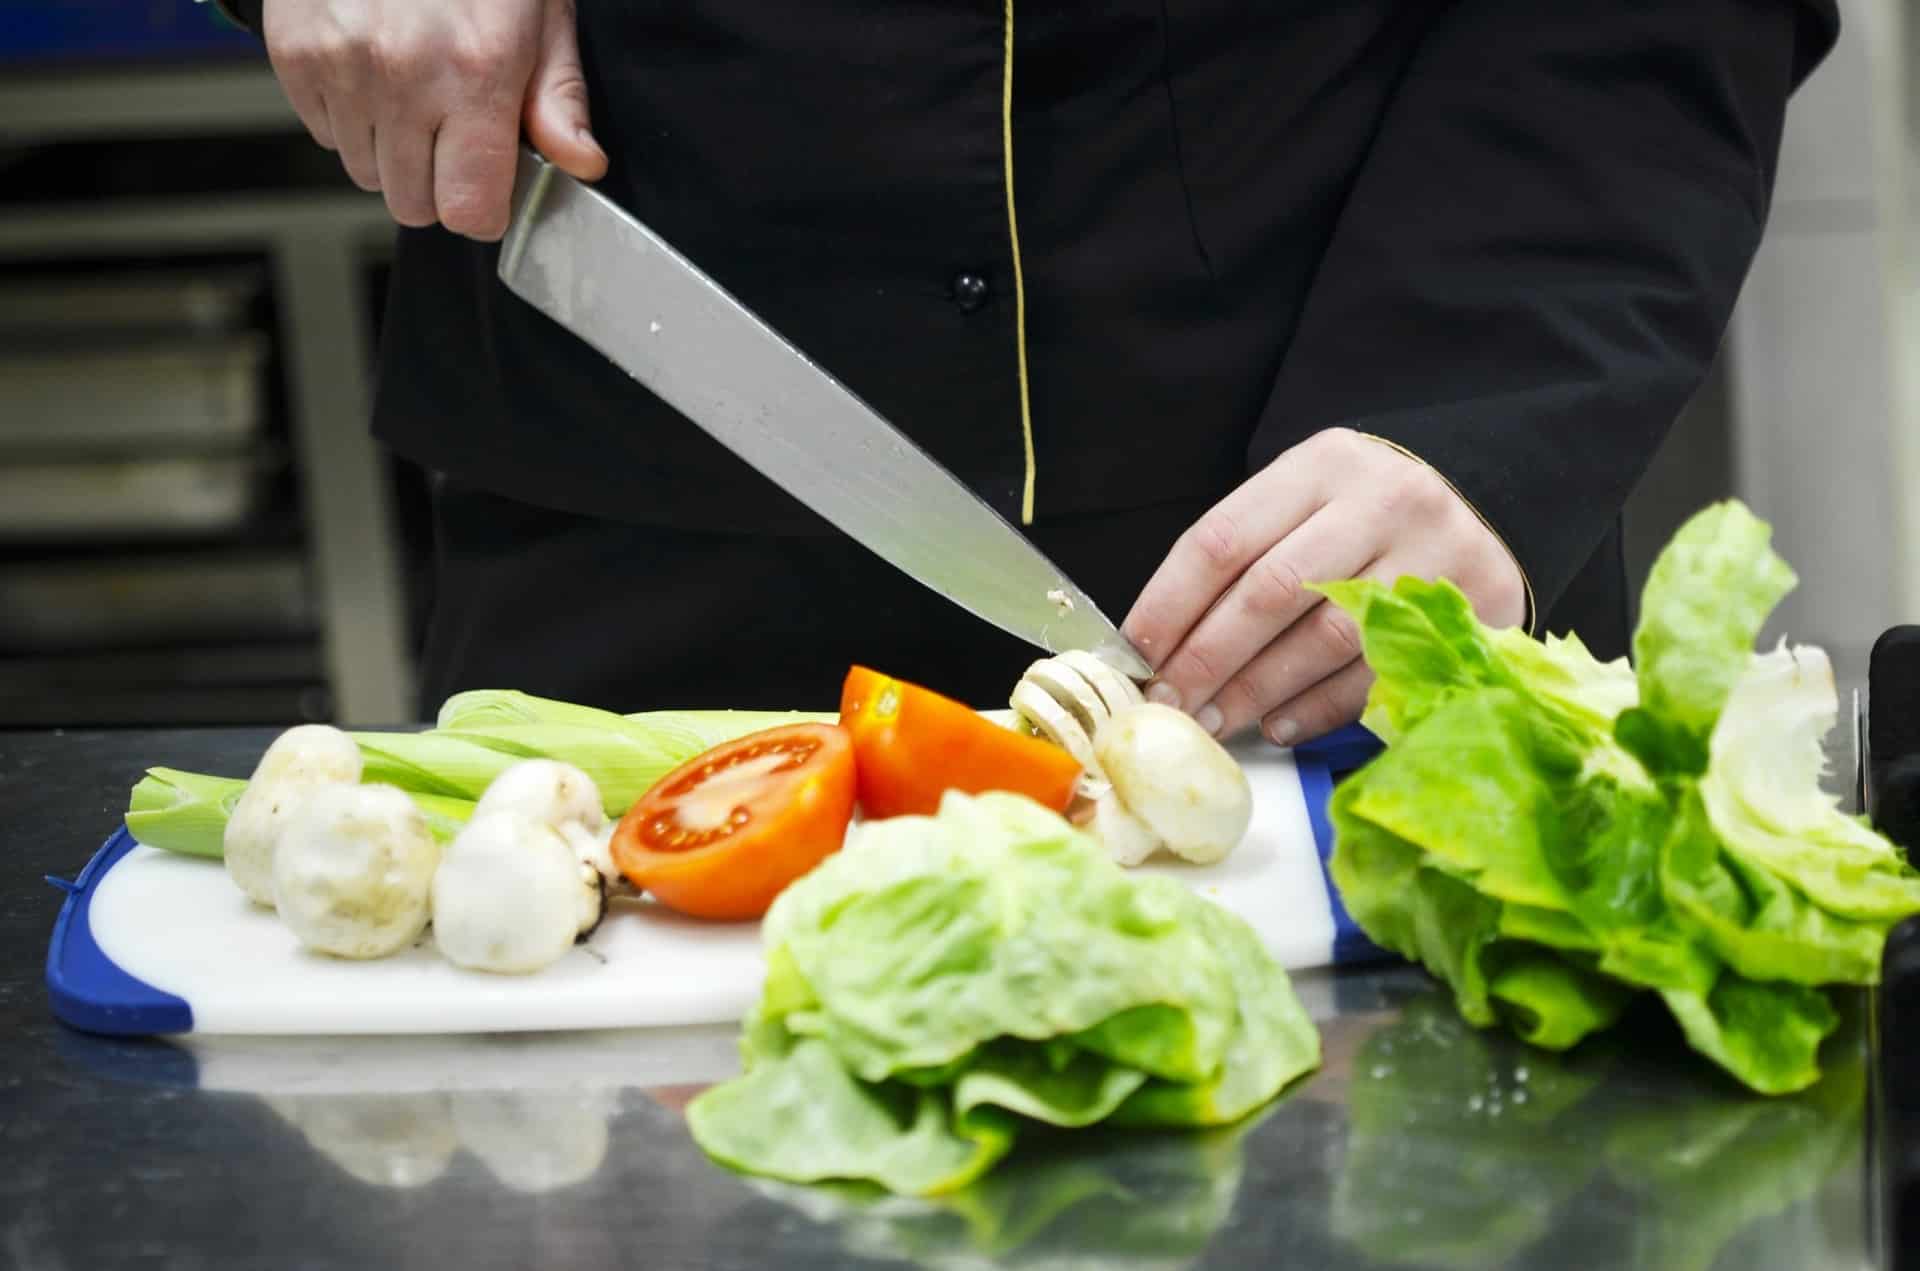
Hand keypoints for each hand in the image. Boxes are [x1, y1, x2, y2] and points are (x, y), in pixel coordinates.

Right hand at [262, 0, 607, 239]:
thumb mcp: (540, 13)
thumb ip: (558, 97)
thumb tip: (581, 164)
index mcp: (477, 70)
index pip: (469, 210)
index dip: (483, 208)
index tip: (489, 185)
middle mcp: (405, 74)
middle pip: (414, 205)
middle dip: (438, 183)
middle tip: (452, 131)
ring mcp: (343, 65)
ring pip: (366, 174)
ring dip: (392, 151)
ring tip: (412, 90)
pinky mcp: (295, 53)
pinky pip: (324, 134)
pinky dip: (350, 117)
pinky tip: (373, 70)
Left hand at [1122, 428, 1527, 744]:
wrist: (1489, 501)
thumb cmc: (1366, 515)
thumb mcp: (1307, 502)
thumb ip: (1244, 556)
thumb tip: (1161, 643)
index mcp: (1322, 465)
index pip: (1224, 539)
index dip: (1170, 604)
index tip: (1136, 654)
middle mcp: (1381, 500)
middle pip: (1272, 591)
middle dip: (1208, 658)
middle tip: (1170, 701)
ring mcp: (1431, 556)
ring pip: (1324, 638)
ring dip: (1259, 690)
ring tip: (1216, 720)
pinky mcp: (1468, 611)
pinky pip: (1375, 675)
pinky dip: (1316, 707)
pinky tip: (1278, 725)